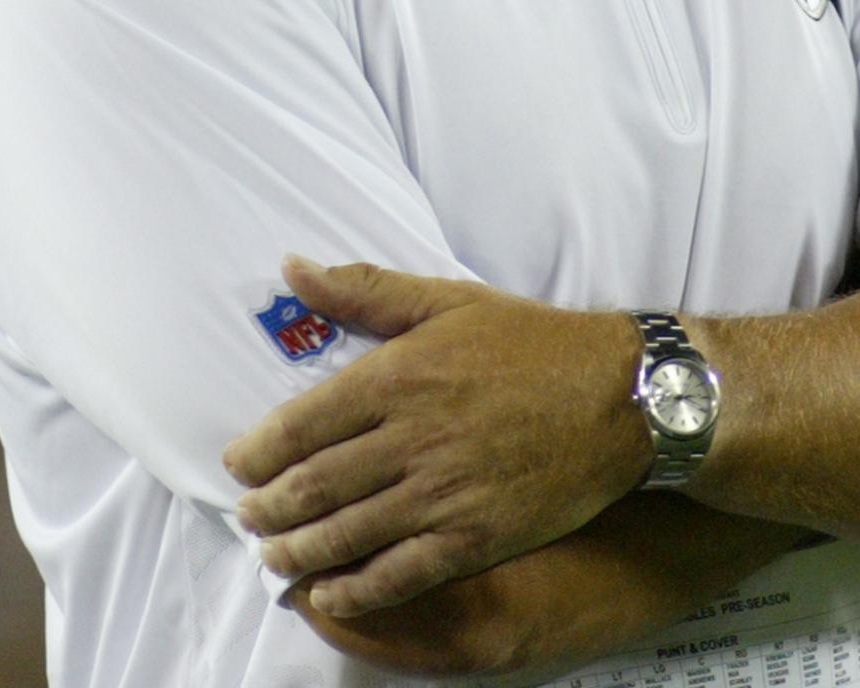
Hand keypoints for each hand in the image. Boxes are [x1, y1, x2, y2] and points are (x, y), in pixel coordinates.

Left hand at [222, 255, 652, 618]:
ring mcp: (443, 492)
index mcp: (398, 375)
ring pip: (345, 533)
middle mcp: (412, 436)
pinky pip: (398, 573)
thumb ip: (364, 289)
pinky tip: (329, 593)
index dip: (257, 454)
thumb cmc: (532, 344)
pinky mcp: (474, 536)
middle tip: (247, 521)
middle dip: (267, 511)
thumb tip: (291, 266)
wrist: (620, 397)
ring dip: (296, 552)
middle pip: (313, 485)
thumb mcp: (447, 301)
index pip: (301, 424)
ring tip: (274, 557)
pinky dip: (354, 589)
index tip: (238, 467)